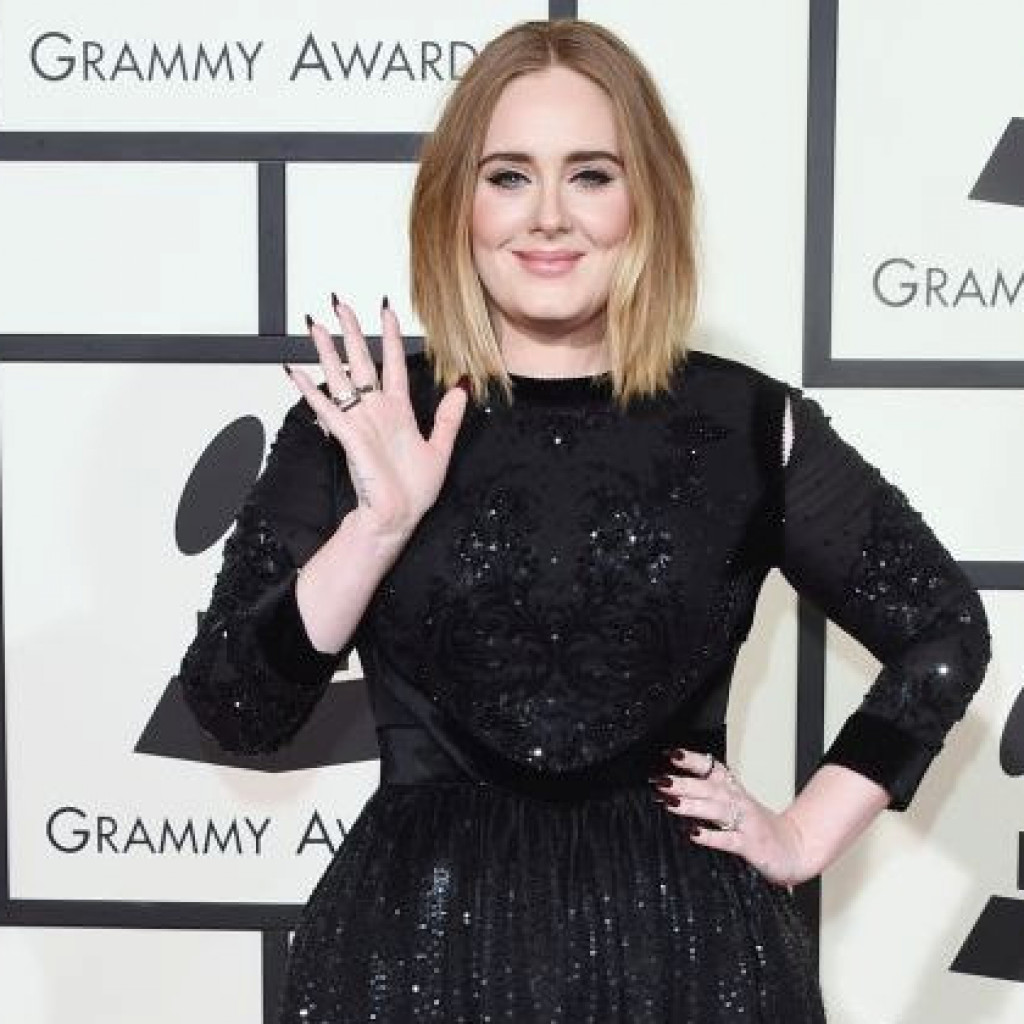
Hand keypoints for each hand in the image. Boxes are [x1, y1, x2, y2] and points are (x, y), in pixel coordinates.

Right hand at [284, 296, 468, 543]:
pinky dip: (309, 390)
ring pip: (341, 378)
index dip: (389, 337)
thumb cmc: (414, 491)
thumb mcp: (440, 449)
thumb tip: (461, 388)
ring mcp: (360, 422)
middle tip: (341, 304)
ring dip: (327, 352)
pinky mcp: (349, 437)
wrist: (397, 518)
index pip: (392, 365)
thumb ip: (449, 419)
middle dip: (351, 332)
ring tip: (316, 327)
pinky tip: (294, 372)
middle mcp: (376, 412)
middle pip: (361, 362)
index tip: (386, 311)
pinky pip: (326, 408)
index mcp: (399, 412)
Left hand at [650, 747, 816, 888]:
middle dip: (685, 783)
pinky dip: (712, 836)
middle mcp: (739, 802)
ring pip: (718, 810)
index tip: (671, 754)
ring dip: (694, 805)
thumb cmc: (756, 827)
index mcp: (734, 790)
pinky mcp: (752, 846)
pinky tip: (693, 834)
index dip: (693, 760)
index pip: (713, 768)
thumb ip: (708, 793)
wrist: (794, 849)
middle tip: (661, 780)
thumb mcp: (734, 804)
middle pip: (711, 787)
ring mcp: (746, 823)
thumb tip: (672, 786)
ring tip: (671, 802)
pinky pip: (730, 840)